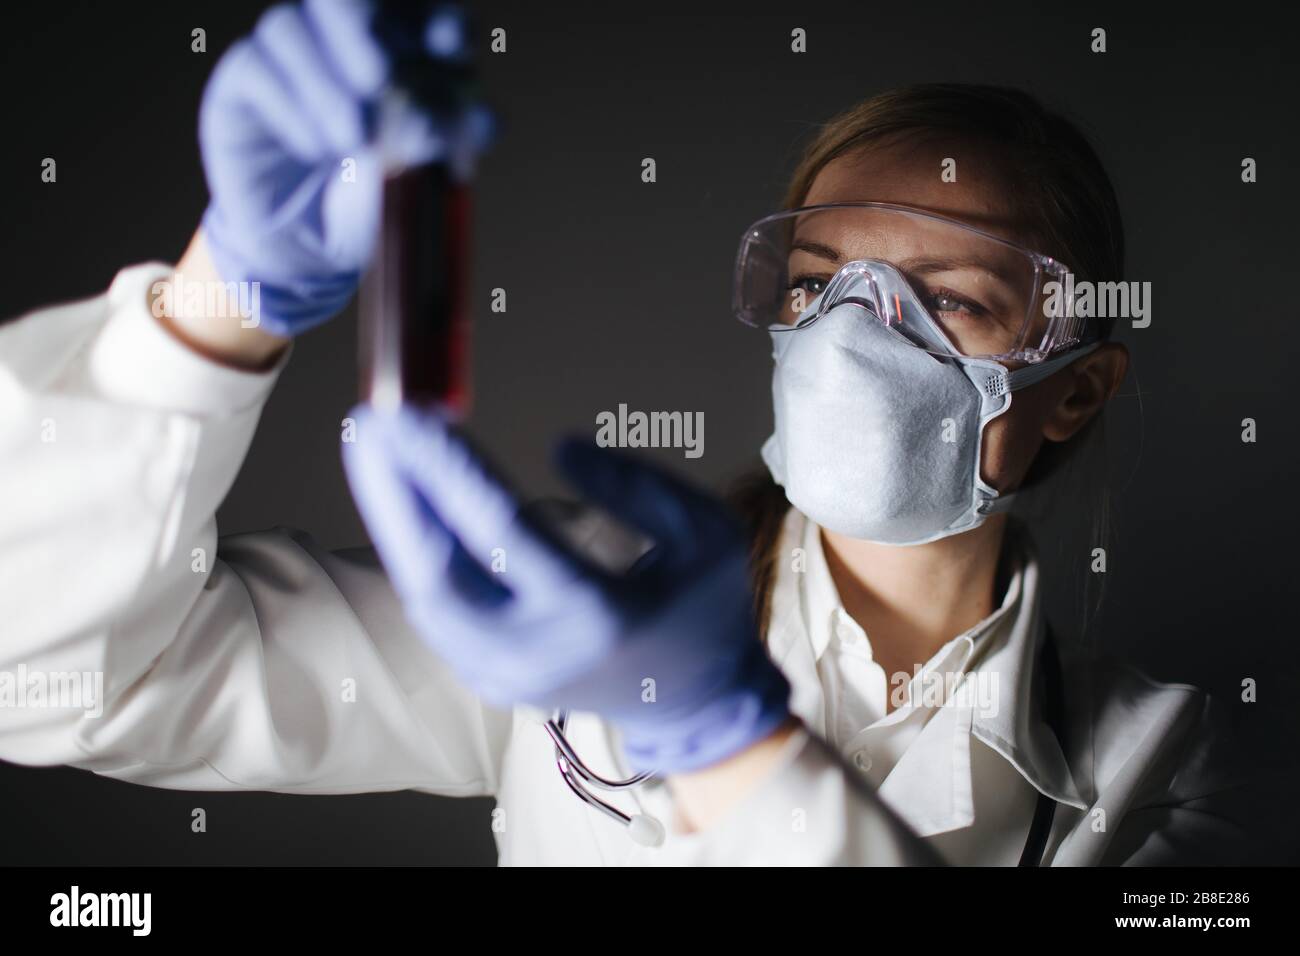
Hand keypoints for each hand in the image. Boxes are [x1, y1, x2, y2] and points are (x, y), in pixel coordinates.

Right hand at [198, 0, 490, 335]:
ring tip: (352, 140)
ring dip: (326, 83)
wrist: (310, 251)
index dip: (438, 18)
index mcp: (399, 48)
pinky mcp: (241, 82)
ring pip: (289, 25)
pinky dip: (290, 107)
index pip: (418, 8)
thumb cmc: (370, 204)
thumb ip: (443, 142)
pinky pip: (254, 67)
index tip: (453, 47)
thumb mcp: (417, 180)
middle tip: (383, 78)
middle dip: (366, 31)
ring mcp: (286, 55)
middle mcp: (339, 39)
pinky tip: (317, 150)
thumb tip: (474, 118)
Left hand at [341, 405, 791, 773]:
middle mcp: (538, 653)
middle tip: (370, 426)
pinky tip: (405, 504)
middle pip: (435, 576)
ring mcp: (508, 677)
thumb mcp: (705, 531)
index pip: (502, 532)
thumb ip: (636, 485)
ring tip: (378, 456)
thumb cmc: (708, 608)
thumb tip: (559, 447)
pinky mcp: (493, 683)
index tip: (411, 418)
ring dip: (396, 522)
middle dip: (393, 495)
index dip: (449, 471)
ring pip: (425, 598)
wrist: (701, 703)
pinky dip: (416, 556)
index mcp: (597, 613)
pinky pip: (439, 614)